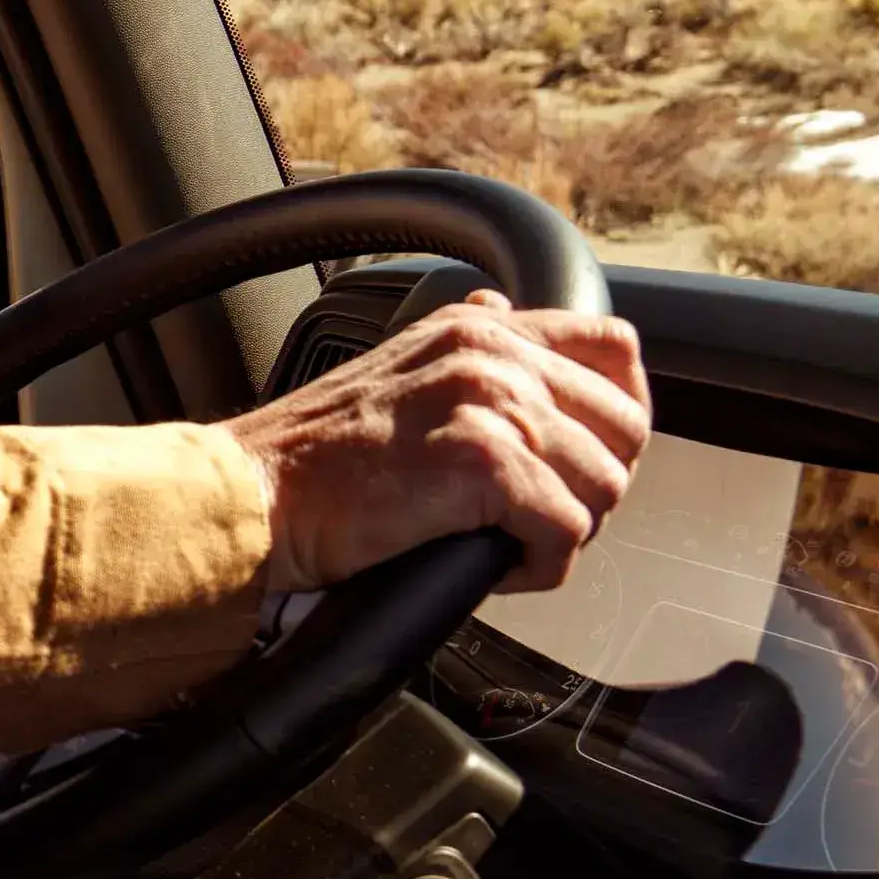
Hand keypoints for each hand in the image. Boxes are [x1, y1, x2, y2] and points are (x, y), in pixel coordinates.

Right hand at [223, 291, 649, 593]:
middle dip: (593, 484)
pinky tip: (494, 565)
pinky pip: (567, 531)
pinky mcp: (485, 464)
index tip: (590, 456)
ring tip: (505, 543)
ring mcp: (491, 404)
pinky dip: (540, 566)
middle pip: (627, 427)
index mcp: (476, 327)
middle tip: (537, 514)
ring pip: (604, 485)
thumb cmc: (310, 454)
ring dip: (564, 530)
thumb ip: (463, 342)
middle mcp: (492, 354)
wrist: (251, 495)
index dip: (621, 413)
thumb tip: (500, 312)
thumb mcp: (395, 363)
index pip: (613, 347)